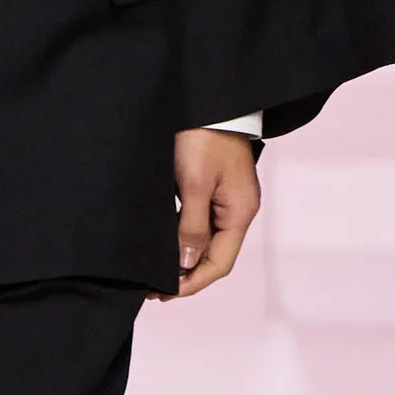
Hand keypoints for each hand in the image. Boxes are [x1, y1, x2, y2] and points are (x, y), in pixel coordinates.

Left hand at [161, 129, 261, 299]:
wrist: (207, 102)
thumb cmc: (204, 139)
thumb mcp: (194, 184)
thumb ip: (191, 227)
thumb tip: (186, 264)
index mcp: (239, 212)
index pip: (220, 263)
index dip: (193, 282)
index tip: (166, 293)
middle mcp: (237, 210)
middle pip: (214, 256)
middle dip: (187, 275)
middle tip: (155, 289)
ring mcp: (226, 200)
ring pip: (206, 241)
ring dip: (183, 259)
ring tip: (155, 273)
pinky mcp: (213, 189)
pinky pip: (200, 224)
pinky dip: (183, 239)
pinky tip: (164, 246)